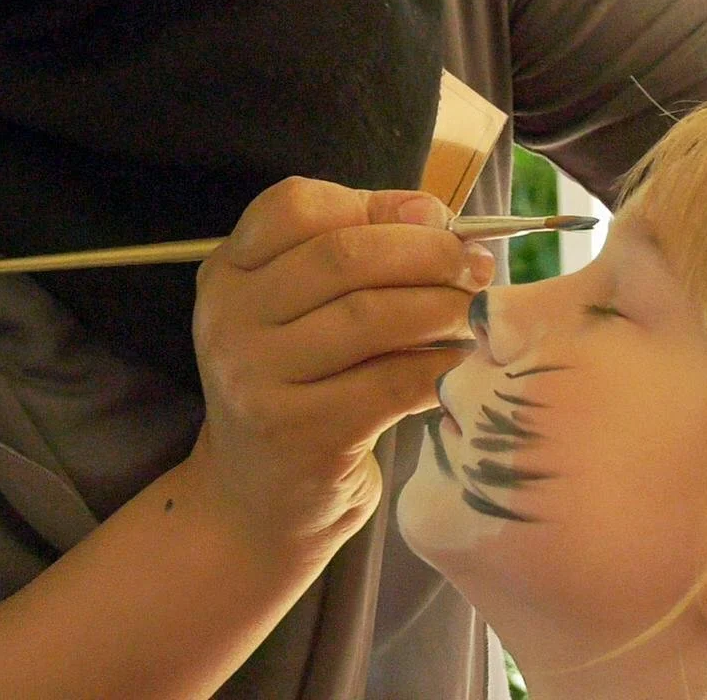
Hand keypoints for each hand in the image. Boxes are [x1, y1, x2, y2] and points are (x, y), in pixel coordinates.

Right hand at [189, 178, 493, 557]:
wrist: (258, 503)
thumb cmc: (302, 388)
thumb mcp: (305, 312)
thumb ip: (357, 251)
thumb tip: (433, 212)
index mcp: (229, 272)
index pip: (294, 206)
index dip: (373, 203)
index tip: (433, 219)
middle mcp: (230, 319)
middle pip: (343, 256)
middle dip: (427, 253)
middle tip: (476, 266)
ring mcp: (257, 379)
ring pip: (371, 316)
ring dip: (442, 308)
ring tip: (473, 314)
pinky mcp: (300, 434)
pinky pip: (392, 382)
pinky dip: (439, 366)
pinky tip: (460, 365)